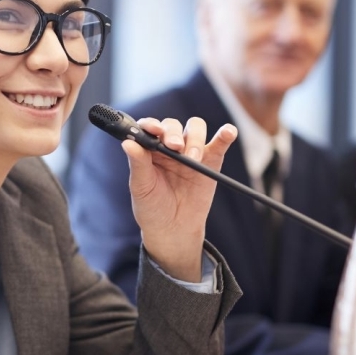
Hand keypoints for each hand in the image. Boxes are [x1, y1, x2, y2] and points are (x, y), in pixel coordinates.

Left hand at [124, 117, 236, 280]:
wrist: (173, 229)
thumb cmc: (152, 207)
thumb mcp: (141, 187)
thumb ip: (138, 164)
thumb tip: (127, 142)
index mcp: (149, 149)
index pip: (150, 128)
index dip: (152, 124)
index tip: (155, 130)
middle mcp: (170, 146)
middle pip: (174, 125)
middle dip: (174, 134)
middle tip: (175, 148)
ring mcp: (191, 151)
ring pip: (195, 128)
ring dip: (195, 137)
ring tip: (193, 158)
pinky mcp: (211, 161)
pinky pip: (219, 143)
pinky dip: (225, 135)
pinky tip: (228, 132)